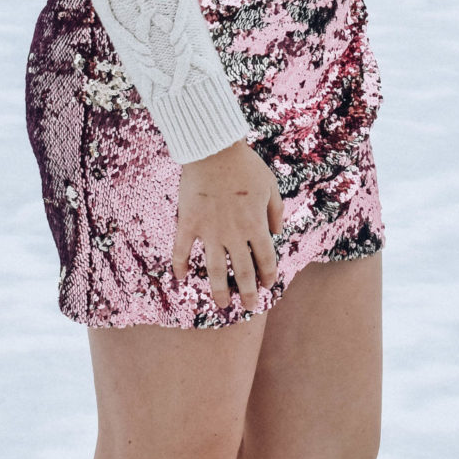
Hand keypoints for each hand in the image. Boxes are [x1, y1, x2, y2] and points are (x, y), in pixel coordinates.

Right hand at [173, 141, 283, 312]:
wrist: (213, 150)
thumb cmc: (245, 165)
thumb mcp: (271, 185)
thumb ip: (276, 211)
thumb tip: (277, 232)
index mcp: (256, 225)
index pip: (265, 259)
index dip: (267, 276)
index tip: (267, 286)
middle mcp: (234, 234)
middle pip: (242, 272)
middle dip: (248, 293)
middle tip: (249, 307)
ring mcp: (209, 231)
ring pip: (214, 270)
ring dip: (218, 290)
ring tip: (221, 304)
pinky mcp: (188, 224)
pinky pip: (181, 250)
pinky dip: (180, 265)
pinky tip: (181, 278)